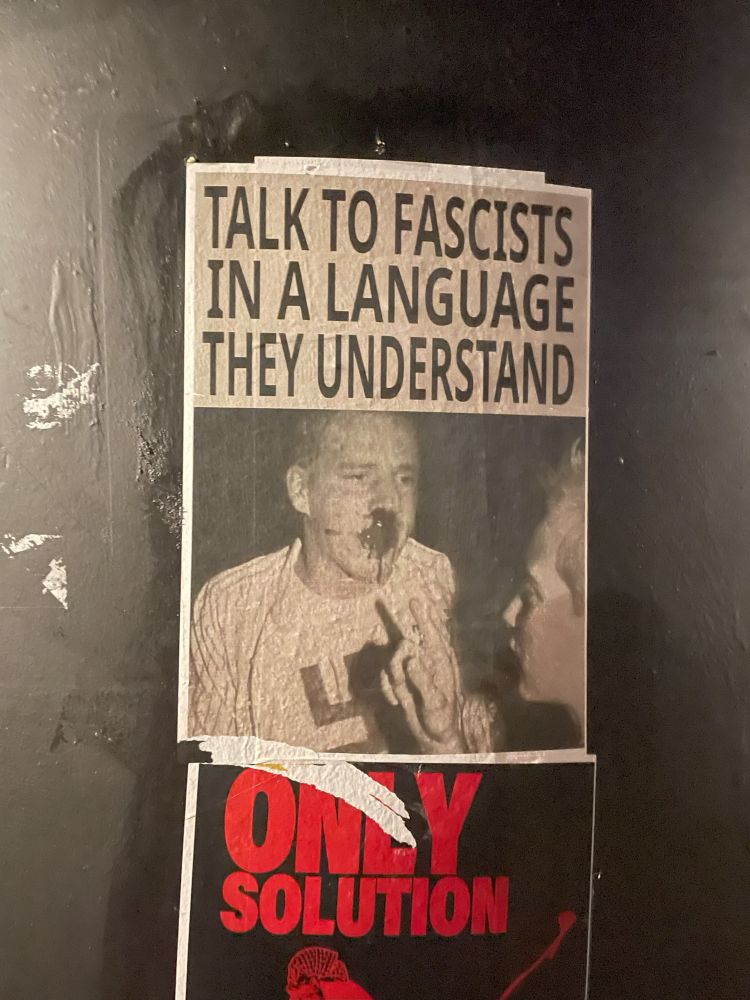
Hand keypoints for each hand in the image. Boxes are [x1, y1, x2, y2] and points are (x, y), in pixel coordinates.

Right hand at [376, 598, 465, 752]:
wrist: (434, 737)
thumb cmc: (441, 719)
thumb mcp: (435, 702)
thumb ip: (422, 680)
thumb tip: (411, 657)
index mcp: (440, 662)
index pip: (431, 634)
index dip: (422, 617)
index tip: (414, 600)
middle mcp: (425, 662)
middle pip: (405, 645)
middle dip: (397, 662)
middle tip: (400, 682)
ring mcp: (411, 671)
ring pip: (392, 662)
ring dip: (394, 681)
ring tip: (404, 698)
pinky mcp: (400, 681)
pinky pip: (386, 676)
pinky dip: (389, 689)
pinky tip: (399, 702)